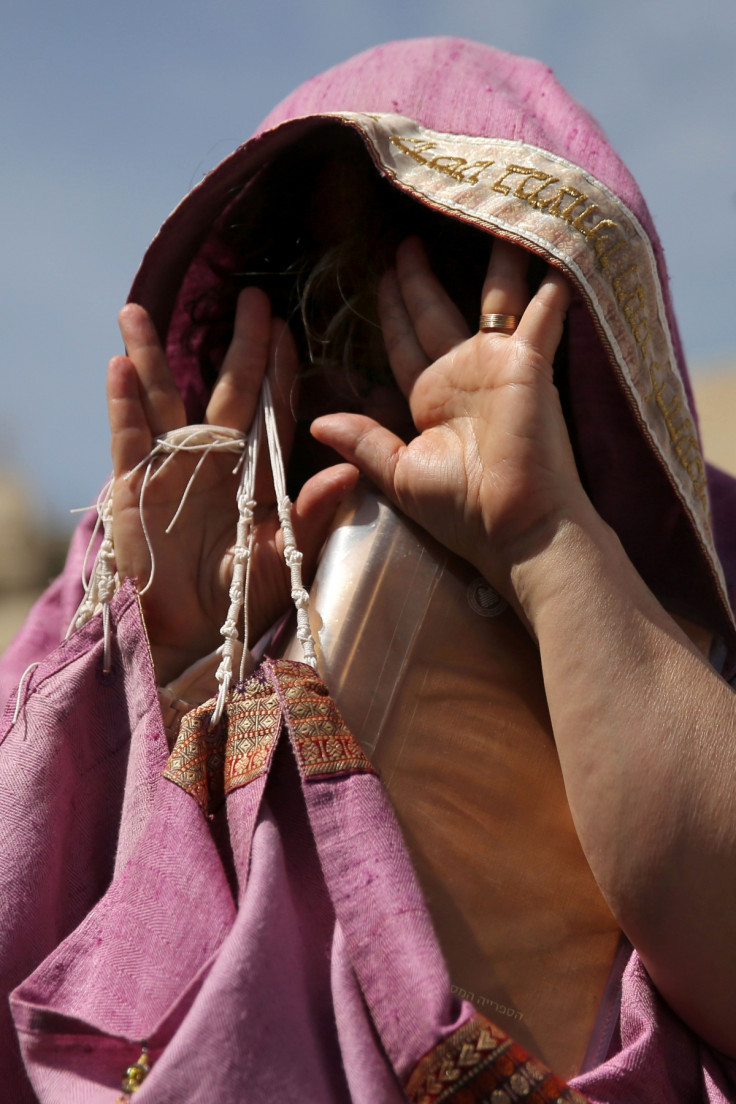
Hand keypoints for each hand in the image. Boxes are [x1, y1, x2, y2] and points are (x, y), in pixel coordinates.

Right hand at [107, 289, 357, 684]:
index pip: (270, 409)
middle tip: (250, 296)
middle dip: (239, 344)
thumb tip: (349, 472)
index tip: (285, 327)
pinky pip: (128, 435)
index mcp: (255, 472)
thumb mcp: (282, 557)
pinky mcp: (133, 483)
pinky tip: (119, 366)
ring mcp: (171, 465)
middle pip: (226, 388)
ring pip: (162, 399)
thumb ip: (311, 514)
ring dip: (151, 356)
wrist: (190, 631)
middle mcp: (215, 457)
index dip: (277, 368)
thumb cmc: (241, 596)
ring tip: (138, 311)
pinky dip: (123, 403)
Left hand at [311, 237, 584, 601]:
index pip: (403, 341)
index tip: (381, 273)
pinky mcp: (530, 365)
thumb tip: (317, 423)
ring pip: (494, 298)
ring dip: (491, 261)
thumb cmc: (460, 511)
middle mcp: (463, 374)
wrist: (515, 529)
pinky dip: (553, 284)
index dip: (391, 306)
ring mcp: (500, 366)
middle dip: (419, 275)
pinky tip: (557, 249)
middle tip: (406, 238)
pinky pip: (544, 314)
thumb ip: (363, 442)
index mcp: (429, 398)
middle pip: (436, 310)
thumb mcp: (399, 475)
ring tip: (483, 214)